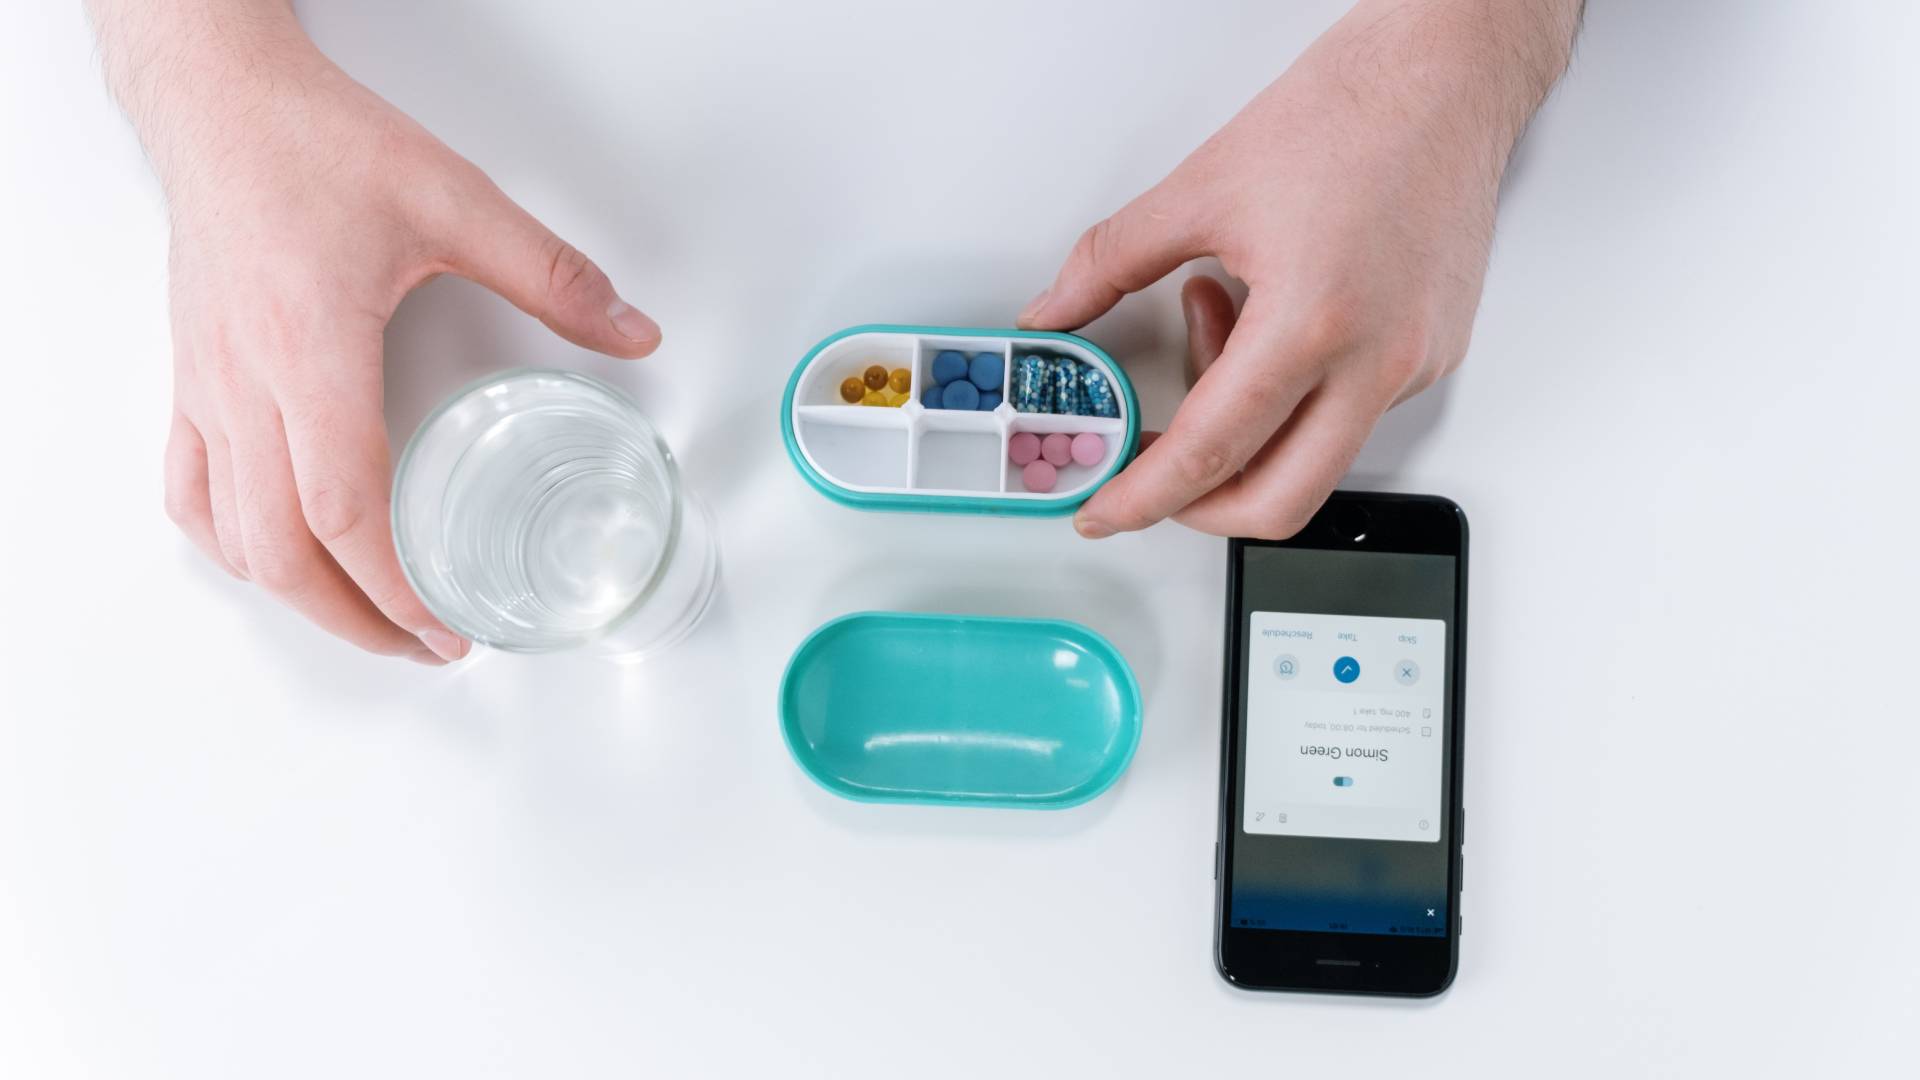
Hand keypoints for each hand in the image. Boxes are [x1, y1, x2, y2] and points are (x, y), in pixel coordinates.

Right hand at [93, 4, 660, 661]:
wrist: (220, 102)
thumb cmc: (316, 144)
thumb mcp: (455, 201)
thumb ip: (552, 275)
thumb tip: (634, 332)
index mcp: (312, 351)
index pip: (343, 508)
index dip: (395, 588)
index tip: (447, 629)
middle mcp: (247, 384)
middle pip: (280, 550)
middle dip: (354, 621)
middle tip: (425, 647)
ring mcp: (207, 386)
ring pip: (229, 534)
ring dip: (294, 596)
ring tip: (363, 621)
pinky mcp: (191, 376)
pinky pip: (189, 488)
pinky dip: (231, 543)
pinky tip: (272, 555)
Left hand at [1021, 0, 1578, 538]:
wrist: (1446, 77)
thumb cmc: (1349, 113)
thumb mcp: (1201, 187)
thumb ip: (1109, 263)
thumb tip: (1056, 312)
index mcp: (1312, 322)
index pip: (1211, 452)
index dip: (1145, 497)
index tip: (1104, 513)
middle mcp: (1376, 360)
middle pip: (1278, 501)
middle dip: (1200, 506)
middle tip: (1151, 473)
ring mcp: (1414, 365)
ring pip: (1314, 459)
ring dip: (1247, 427)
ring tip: (1218, 324)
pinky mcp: (1434, 356)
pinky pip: (1351, 417)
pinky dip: (1292, 395)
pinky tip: (1268, 320)